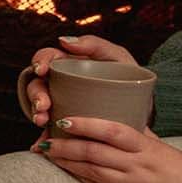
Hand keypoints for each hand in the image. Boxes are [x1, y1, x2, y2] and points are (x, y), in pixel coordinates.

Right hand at [24, 33, 139, 125]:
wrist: (145, 112)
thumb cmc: (131, 79)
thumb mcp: (117, 57)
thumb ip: (95, 44)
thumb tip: (63, 40)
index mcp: (70, 64)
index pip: (47, 58)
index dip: (40, 61)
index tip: (43, 70)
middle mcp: (61, 83)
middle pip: (38, 83)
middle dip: (36, 93)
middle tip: (44, 104)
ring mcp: (62, 104)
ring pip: (39, 105)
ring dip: (36, 112)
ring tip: (43, 120)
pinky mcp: (66, 124)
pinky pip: (50, 130)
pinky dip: (44, 136)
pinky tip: (41, 142)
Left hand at [38, 116, 181, 182]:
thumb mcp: (169, 152)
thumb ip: (145, 138)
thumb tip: (125, 123)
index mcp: (150, 148)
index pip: (113, 130)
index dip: (85, 124)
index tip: (63, 120)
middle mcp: (139, 167)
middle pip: (93, 152)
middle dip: (63, 146)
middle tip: (41, 140)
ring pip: (92, 172)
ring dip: (66, 162)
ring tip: (46, 154)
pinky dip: (81, 180)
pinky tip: (67, 174)